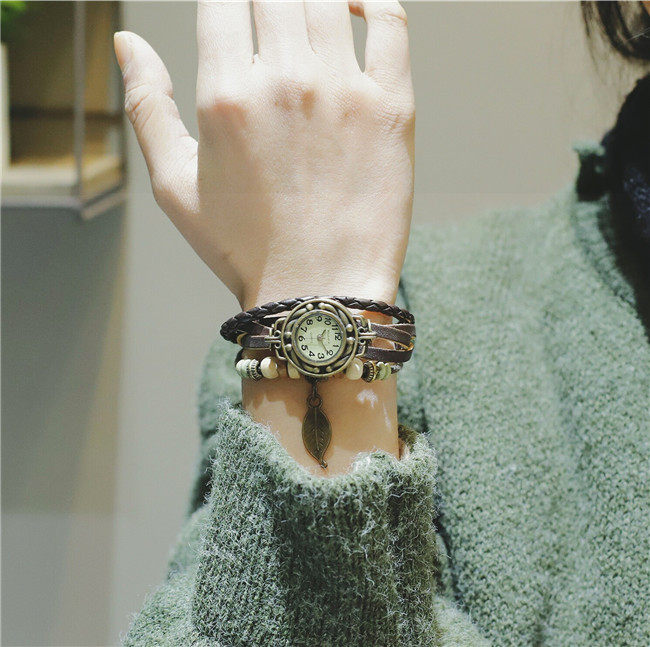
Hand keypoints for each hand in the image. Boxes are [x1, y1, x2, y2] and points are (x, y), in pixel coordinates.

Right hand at [114, 0, 414, 309]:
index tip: (232, 11)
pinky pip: (390, 22)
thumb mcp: (175, 187)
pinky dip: (374, 0)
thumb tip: (126, 44)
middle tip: (270, 19)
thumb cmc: (245, 249)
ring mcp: (343, 91)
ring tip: (304, 17)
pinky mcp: (391, 108)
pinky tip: (356, 8)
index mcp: (225, 96)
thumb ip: (147, 107)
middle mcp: (284, 81)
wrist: (319, 292)